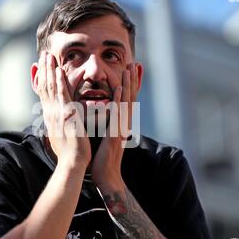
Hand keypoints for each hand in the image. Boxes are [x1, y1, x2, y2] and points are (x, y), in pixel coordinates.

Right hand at [36, 51, 90, 167]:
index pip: (44, 93)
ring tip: (48, 55)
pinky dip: (59, 82)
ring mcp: (56, 113)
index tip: (41, 66)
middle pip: (44, 86)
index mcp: (50, 116)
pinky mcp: (66, 115)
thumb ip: (59, 124)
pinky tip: (59, 70)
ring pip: (51, 87)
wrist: (71, 162)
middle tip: (43, 54)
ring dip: (49, 70)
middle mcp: (50, 113)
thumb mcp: (60, 135)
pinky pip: (62, 94)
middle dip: (43, 69)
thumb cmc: (69, 152)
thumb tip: (56, 120)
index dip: (42, 78)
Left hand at [91, 63, 137, 190]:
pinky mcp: (116, 134)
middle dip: (133, 80)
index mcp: (121, 123)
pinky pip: (118, 114)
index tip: (131, 70)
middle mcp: (124, 123)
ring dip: (129, 84)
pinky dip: (120, 100)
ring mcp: (121, 128)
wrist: (106, 175)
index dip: (130, 84)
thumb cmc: (103, 158)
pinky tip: (120, 88)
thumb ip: (107, 124)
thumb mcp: (106, 137)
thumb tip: (104, 115)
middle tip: (135, 63)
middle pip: (130, 96)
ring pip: (127, 102)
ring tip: (130, 68)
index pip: (127, 99)